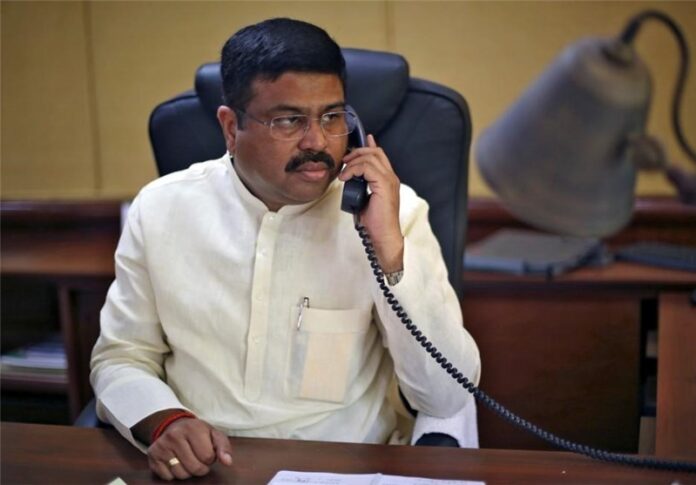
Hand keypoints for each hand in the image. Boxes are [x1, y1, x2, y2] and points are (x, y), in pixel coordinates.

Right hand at [146, 416, 232, 480]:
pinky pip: (167, 477)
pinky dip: (174, 474)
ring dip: (187, 472)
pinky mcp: (153, 456)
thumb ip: (223, 447)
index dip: (210, 458)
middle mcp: (174, 435)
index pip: (208, 457)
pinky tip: (175, 462)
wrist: (173, 427)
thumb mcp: (213, 434)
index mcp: (193, 428)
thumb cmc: (197, 433)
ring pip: (181, 475)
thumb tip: (227, 462)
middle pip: (195, 468)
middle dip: (200, 468)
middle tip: (198, 458)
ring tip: (187, 459)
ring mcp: (162, 446)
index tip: (206, 451)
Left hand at [340, 134, 403, 272]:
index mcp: (388, 180)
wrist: (383, 235)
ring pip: (370, 158)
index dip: (367, 147)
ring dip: (353, 162)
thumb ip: (360, 186)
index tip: (354, 148)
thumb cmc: (375, 222)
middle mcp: (391, 177)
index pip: (380, 155)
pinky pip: (367, 168)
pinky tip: (345, 178)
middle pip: (375, 152)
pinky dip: (353, 170)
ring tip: (344, 174)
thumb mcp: (364, 198)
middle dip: (357, 152)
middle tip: (345, 161)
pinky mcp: (384, 186)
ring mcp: (389, 180)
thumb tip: (350, 178)